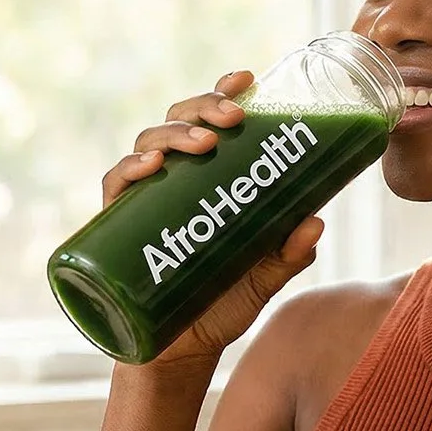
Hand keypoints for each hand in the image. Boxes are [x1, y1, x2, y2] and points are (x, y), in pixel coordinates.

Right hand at [98, 70, 324, 367]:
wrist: (183, 352)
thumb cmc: (223, 304)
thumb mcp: (266, 277)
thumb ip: (290, 253)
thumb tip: (316, 222)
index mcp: (208, 178)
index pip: (211, 121)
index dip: (223, 92)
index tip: (246, 78)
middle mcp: (174, 180)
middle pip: (180, 122)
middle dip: (204, 109)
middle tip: (233, 118)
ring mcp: (144, 201)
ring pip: (148, 144)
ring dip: (174, 135)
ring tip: (203, 145)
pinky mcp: (118, 228)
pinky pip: (115, 186)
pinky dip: (129, 171)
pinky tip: (149, 169)